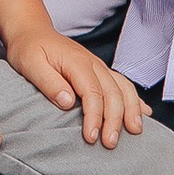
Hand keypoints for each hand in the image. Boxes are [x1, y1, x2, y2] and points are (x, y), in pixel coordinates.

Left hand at [2, 25, 148, 147]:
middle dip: (115, 120)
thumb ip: (48, 82)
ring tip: (135, 132)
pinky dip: (135, 99)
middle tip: (111, 143)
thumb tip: (67, 101)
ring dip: (131, 110)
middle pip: (113, 93)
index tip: (91, 137)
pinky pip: (123, 84)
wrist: (33, 31)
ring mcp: (99, 66)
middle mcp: (93, 64)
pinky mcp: (100, 71)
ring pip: (124, 88)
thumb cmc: (29, 48)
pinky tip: (144, 113)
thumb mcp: (29, 64)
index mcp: (77, 63)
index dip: (94, 116)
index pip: (92, 93)